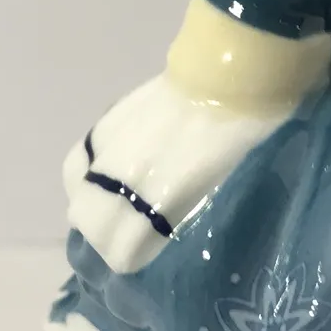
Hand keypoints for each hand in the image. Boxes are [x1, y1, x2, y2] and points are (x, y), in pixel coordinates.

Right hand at [64, 73, 284, 273]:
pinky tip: (101, 179)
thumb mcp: (230, 189)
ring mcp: (115, 146)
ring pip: (78, 194)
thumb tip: (173, 237)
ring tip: (114, 208)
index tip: (148, 259)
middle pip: (91, 225)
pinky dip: (84, 176)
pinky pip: (78, 160)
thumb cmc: (252, 136)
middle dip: (107, 239)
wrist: (238, 70)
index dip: (133, 260)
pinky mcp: (109, 121)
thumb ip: (193, 215)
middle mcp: (131, 177)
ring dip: (92, 207)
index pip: (122, 253)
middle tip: (132, 238)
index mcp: (167, 200)